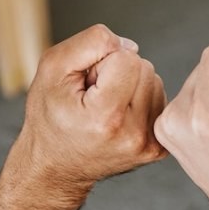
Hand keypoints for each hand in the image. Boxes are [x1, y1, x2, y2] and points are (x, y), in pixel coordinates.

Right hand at [14, 24, 167, 200]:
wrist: (55, 166)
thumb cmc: (49, 117)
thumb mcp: (52, 69)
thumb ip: (90, 43)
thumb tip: (129, 46)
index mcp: (106, 117)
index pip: (127, 58)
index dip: (102, 62)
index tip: (86, 85)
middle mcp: (132, 135)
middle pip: (144, 68)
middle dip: (118, 73)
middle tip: (93, 97)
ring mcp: (148, 145)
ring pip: (154, 82)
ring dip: (130, 86)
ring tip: (104, 107)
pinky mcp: (157, 148)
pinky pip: (159, 101)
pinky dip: (139, 101)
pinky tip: (118, 116)